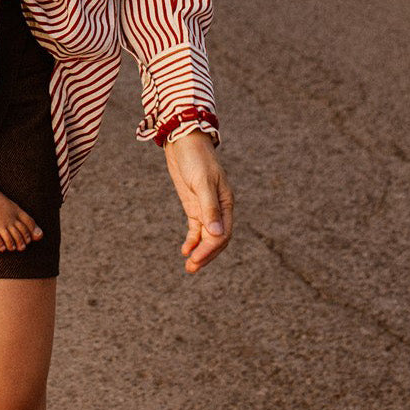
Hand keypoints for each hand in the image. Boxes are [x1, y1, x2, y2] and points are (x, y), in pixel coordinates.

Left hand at [163, 130, 233, 273]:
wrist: (184, 141)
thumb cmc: (196, 158)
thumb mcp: (202, 182)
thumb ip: (209, 207)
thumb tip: (216, 233)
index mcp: (226, 202)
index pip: (223, 233)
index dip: (211, 248)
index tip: (196, 259)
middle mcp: (218, 208)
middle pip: (216, 239)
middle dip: (206, 255)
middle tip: (192, 268)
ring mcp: (205, 207)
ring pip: (206, 236)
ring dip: (198, 251)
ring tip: (189, 267)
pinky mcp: (194, 205)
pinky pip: (196, 228)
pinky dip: (192, 240)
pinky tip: (185, 250)